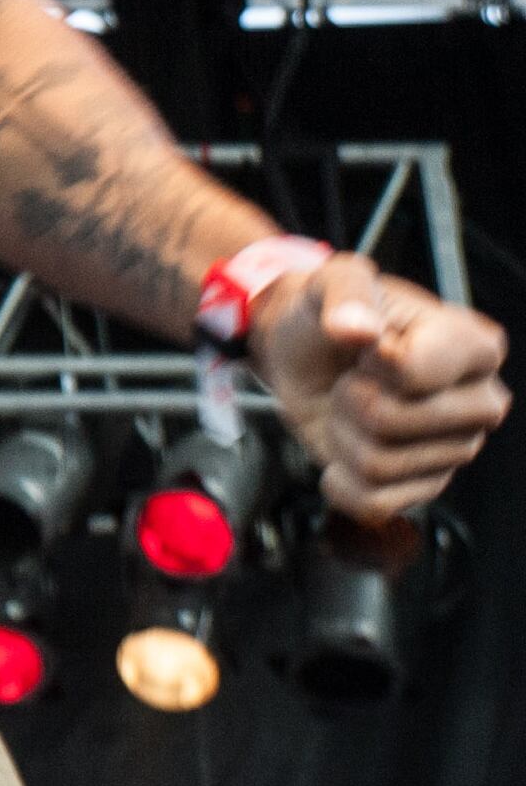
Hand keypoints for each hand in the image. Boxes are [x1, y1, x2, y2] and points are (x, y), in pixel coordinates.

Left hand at [248, 254, 510, 522]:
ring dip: (342, 434)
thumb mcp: (330, 281)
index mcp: (476, 346)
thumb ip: (346, 293)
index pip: (414, 373)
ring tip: (351, 405)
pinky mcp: (427, 485)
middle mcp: (481, 401)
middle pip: (392, 423)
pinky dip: (342, 482)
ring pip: (379, 465)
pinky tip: (344, 450)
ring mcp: (457, 448)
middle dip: (351, 399)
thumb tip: (357, 330)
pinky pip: (375, 503)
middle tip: (353, 377)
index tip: (366, 344)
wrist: (303, 352)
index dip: (369, 360)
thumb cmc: (328, 314)